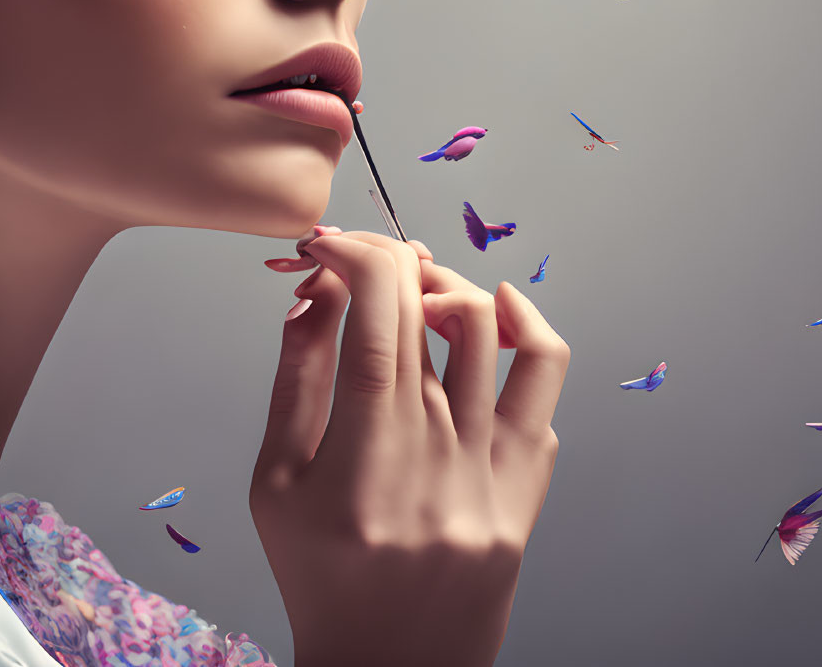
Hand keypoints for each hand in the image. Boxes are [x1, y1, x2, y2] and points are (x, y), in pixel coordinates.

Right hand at [249, 230, 569, 666]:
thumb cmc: (319, 578)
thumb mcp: (276, 483)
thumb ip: (295, 380)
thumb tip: (313, 293)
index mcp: (366, 460)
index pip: (377, 316)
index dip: (353, 256)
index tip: (325, 243)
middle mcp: (438, 459)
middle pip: (430, 311)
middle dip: (387, 258)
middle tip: (357, 254)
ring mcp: (492, 477)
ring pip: (490, 333)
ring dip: (446, 284)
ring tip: (412, 284)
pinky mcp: (526, 493)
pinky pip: (544, 388)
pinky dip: (525, 329)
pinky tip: (492, 310)